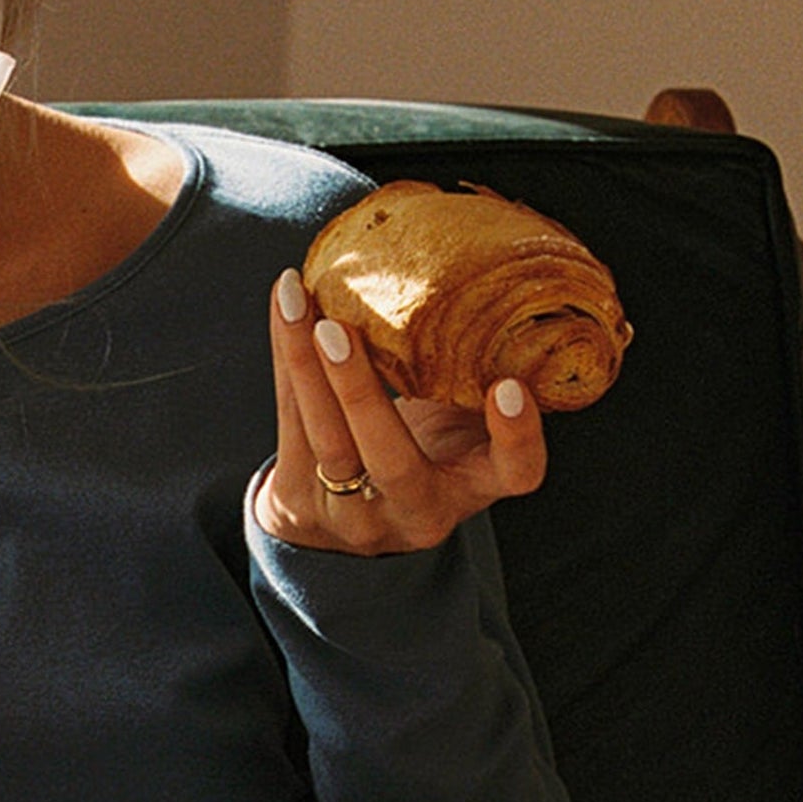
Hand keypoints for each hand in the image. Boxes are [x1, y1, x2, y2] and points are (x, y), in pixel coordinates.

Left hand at [251, 266, 545, 554]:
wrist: (350, 514)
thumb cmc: (423, 449)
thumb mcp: (460, 427)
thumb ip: (473, 381)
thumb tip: (484, 285)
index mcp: (472, 488)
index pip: (515, 474)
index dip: (518, 437)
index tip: (509, 386)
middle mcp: (416, 512)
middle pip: (393, 462)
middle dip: (360, 393)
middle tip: (337, 329)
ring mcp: (353, 516)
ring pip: (327, 443)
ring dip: (305, 367)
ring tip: (296, 302)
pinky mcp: (298, 503)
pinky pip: (290, 425)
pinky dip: (286, 362)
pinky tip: (284, 311)